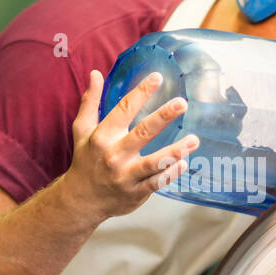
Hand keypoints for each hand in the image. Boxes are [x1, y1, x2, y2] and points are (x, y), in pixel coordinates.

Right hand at [68, 69, 197, 221]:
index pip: (123, 109)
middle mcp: (114, 155)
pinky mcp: (135, 193)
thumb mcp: (82, 130)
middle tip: (182, 103)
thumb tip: (96, 74)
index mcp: (102, 136)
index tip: (156, 77)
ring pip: (153, 163)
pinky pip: (156, 183)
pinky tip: (185, 163)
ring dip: (175, 151)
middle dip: (163, 117)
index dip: (140, 92)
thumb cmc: (85, 161)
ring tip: (194, 140)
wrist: (81, 200)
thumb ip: (90, 102)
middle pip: (142, 133)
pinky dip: (170, 174)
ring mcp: (126, 175)